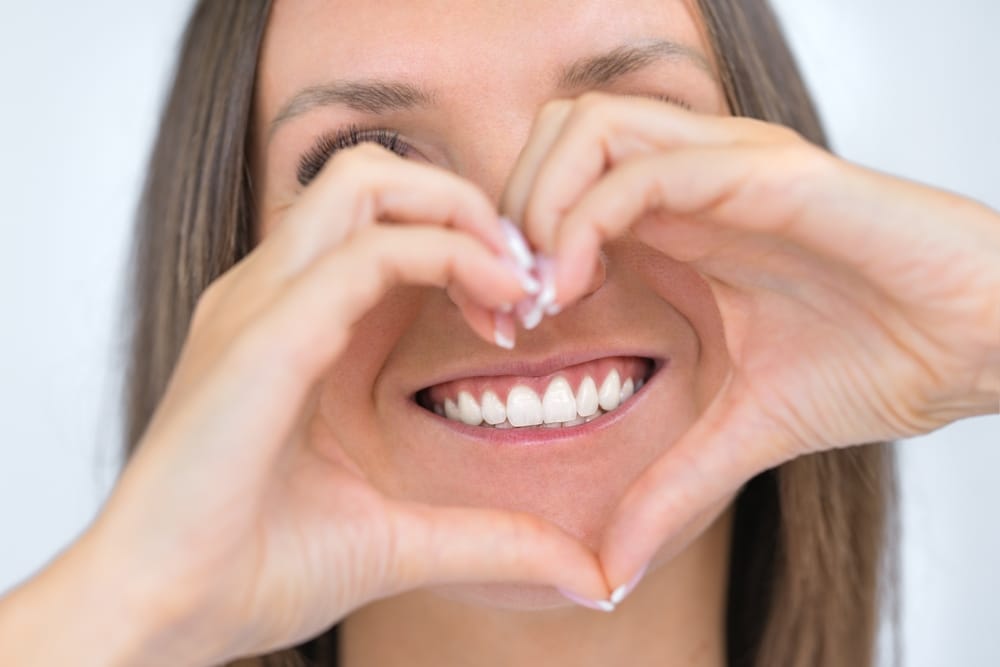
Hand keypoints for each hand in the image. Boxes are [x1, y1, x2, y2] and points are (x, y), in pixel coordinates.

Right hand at [71, 143, 608, 665]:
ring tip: (512, 287)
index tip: (519, 312)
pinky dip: (446, 257)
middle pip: (375, 175)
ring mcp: (260, 305)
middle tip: (524, 281)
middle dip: (466, 206)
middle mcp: (273, 294)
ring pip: (367, 182)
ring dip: (459, 216)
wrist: (161, 615)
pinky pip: (366, 253)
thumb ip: (489, 536)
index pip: (384, 224)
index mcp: (295, 322)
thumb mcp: (398, 537)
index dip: (466, 244)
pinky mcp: (262, 336)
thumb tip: (585, 574)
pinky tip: (494, 308)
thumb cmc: (253, 568)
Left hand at [501, 91, 999, 592]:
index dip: (508, 243)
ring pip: (585, 126)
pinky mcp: (765, 173)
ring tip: (542, 292)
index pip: (555, 181)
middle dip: (506, 207)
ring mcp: (724, 165)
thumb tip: (608, 574)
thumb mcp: (741, 430)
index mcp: (677, 221)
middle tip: (506, 299)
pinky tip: (578, 286)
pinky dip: (587, 218)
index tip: (500, 325)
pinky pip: (647, 169)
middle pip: (553, 133)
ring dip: (539, 203)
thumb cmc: (875, 363)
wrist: (980, 347)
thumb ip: (669, 485)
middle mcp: (690, 178)